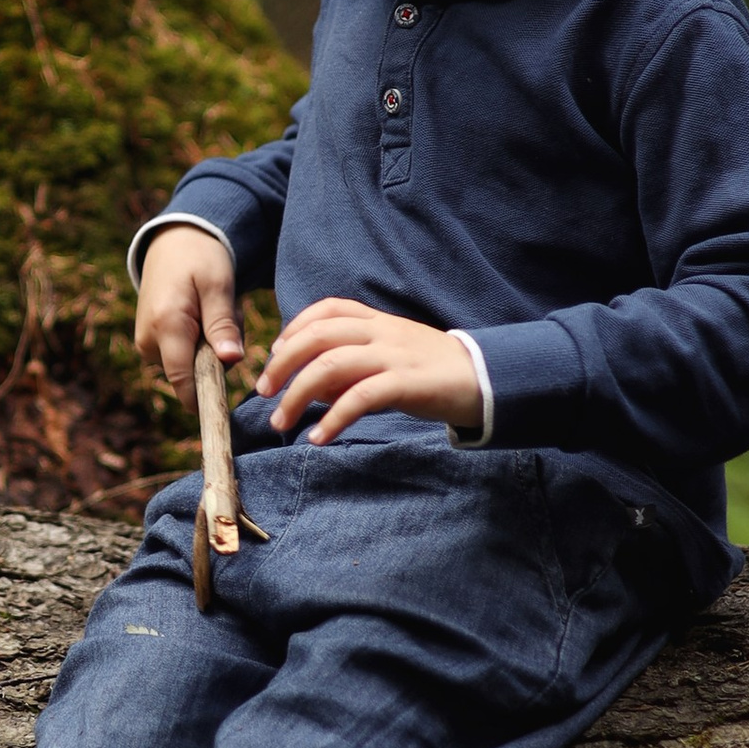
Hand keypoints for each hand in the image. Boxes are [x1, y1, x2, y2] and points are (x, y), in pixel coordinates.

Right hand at [134, 224, 242, 391]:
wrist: (172, 240)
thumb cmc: (199, 257)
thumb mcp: (218, 283)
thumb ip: (223, 323)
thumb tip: (230, 360)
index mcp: (166, 326)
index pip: (184, 381)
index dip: (206, 400)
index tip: (229, 412)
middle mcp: (148, 341)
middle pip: (194, 375)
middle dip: (218, 357)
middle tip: (229, 316)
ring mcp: (146, 344)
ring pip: (191, 366)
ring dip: (212, 347)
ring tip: (214, 309)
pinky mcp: (150, 344)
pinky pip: (184, 357)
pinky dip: (201, 342)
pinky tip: (203, 315)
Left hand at [257, 297, 479, 443]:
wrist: (484, 379)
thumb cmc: (429, 372)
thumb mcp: (387, 360)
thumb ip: (350, 369)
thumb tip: (310, 389)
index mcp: (377, 321)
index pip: (325, 310)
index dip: (292, 329)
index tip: (274, 356)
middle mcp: (381, 332)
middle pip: (317, 336)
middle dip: (282, 363)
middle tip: (264, 393)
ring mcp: (394, 355)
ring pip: (331, 366)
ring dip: (297, 395)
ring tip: (282, 421)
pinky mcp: (406, 383)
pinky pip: (360, 398)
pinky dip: (333, 419)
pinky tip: (319, 438)